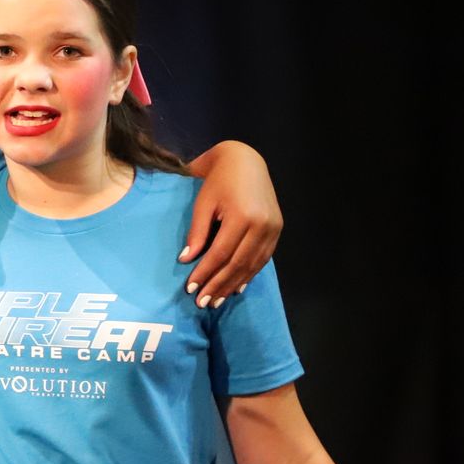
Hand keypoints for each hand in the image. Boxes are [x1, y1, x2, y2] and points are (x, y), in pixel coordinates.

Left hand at [182, 142, 281, 306]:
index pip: (221, 253)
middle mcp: (262, 224)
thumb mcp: (203, 203)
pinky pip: (262, 259)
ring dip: (233, 285)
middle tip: (202, 303)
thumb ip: (196, 232)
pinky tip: (236, 287)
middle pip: (238, 264)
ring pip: (252, 265)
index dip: (205, 273)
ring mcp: (273, 228)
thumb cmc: (218, 180)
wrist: (245, 160)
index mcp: (242, 215)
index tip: (190, 289)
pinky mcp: (277, 230)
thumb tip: (186, 260)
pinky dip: (248, 275)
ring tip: (216, 300)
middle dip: (218, 285)